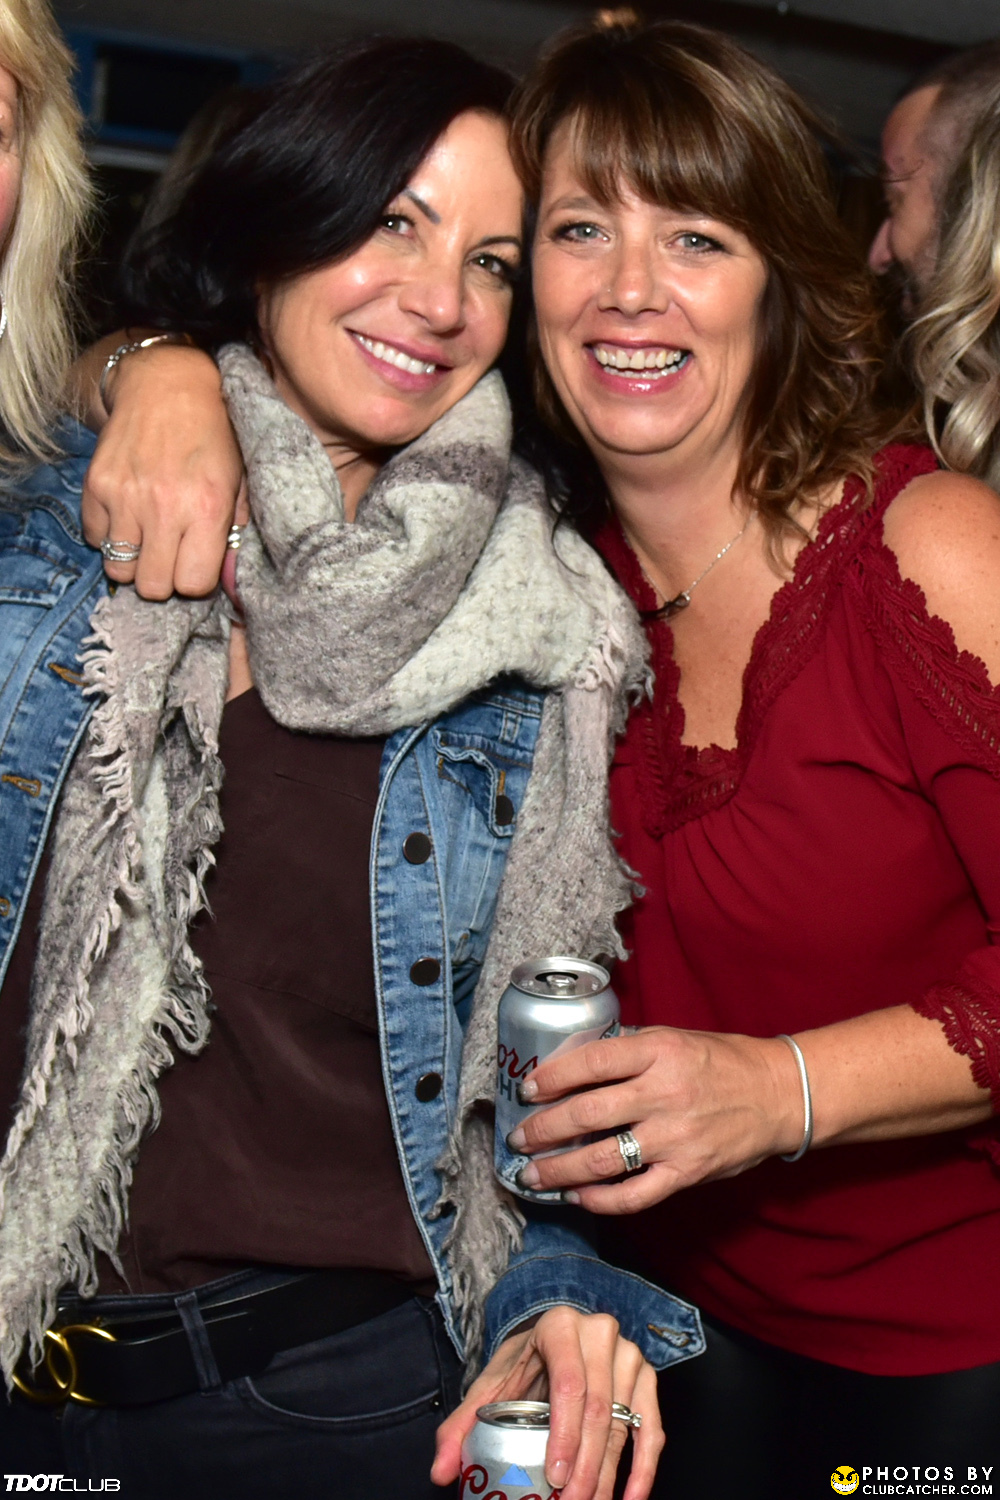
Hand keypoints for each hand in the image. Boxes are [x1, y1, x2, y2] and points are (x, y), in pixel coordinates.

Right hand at [81, 344, 243, 598]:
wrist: (167, 384)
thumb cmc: (213, 434)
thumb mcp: (240, 478)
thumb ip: (235, 529)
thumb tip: (227, 575)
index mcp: (207, 508)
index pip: (192, 584)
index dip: (195, 579)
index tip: (196, 563)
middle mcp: (164, 507)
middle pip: (153, 587)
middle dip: (163, 578)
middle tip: (170, 555)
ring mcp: (125, 497)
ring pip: (119, 569)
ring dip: (134, 560)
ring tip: (149, 536)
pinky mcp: (96, 485)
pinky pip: (95, 539)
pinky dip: (109, 535)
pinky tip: (128, 514)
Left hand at [431, 1307, 662, 1499]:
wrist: (554, 1336)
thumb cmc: (523, 1363)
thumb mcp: (490, 1384)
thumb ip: (461, 1426)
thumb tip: (441, 1472)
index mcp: (560, 1327)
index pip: (570, 1386)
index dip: (566, 1436)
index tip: (555, 1478)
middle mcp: (600, 1335)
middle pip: (599, 1410)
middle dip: (586, 1468)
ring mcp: (629, 1355)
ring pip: (624, 1424)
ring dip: (610, 1475)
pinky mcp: (647, 1378)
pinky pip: (651, 1427)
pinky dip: (643, 1468)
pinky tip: (630, 1497)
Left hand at [506, 1027, 801, 1212]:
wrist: (778, 1095)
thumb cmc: (721, 1062)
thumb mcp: (674, 1038)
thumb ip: (629, 1051)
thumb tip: (574, 1062)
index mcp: (659, 1052)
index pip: (592, 1062)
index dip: (553, 1077)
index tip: (527, 1089)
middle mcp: (664, 1094)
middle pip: (587, 1114)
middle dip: (543, 1129)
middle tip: (517, 1138)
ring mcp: (675, 1137)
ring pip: (602, 1160)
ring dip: (559, 1169)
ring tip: (532, 1174)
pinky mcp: (687, 1172)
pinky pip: (634, 1195)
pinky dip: (600, 1200)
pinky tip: (577, 1195)